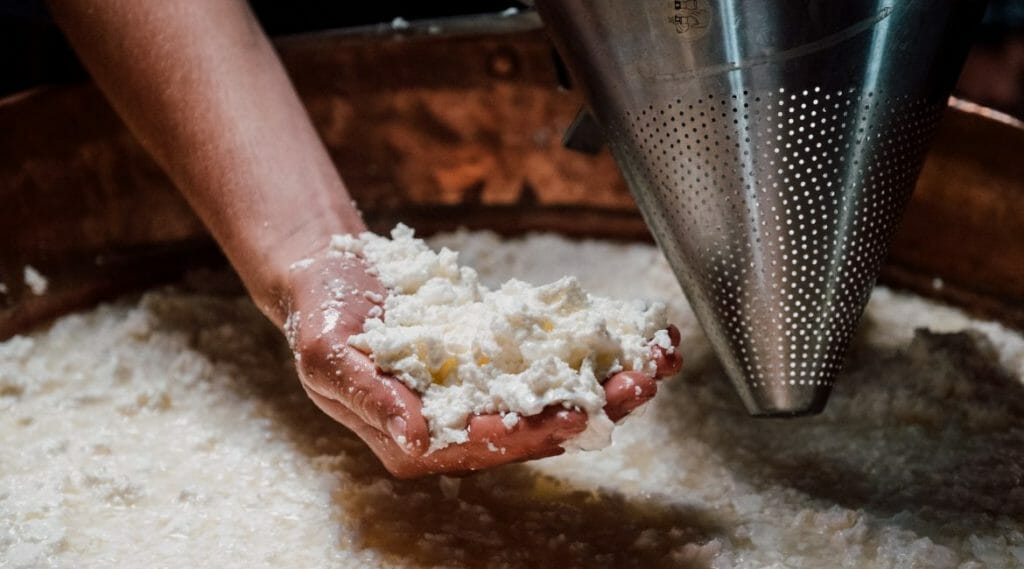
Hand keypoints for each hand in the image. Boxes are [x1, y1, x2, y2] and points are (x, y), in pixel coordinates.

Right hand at [286, 249, 681, 478]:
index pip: (482, 444)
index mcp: (414, 440)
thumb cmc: (319, 317)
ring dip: (606, 380)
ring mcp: (481, 392)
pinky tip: (634, 333)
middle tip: (639, 384)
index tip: (572, 416)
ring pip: (553, 394)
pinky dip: (593, 346)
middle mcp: (455, 425)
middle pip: (533, 426)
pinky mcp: (498, 360)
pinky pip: (550, 359)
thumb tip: (416, 440)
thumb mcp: (328, 356)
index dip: (530, 433)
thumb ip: (371, 399)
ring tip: (655, 358)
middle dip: (591, 406)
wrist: (330, 276)